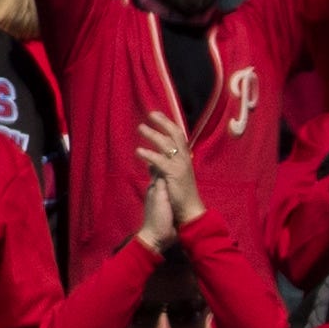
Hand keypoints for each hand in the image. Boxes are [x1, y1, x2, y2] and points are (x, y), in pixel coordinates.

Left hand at [141, 106, 205, 232]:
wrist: (189, 214)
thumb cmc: (179, 198)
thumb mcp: (169, 180)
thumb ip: (160, 170)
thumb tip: (150, 164)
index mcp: (184, 160)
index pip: (177, 137)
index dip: (168, 124)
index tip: (156, 115)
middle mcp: (184, 160)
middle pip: (176, 135)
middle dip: (164, 123)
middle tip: (151, 114)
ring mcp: (180, 166)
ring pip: (167, 144)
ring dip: (153, 135)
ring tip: (141, 128)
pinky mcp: (174, 175)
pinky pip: (160, 161)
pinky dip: (149, 155)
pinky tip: (139, 151)